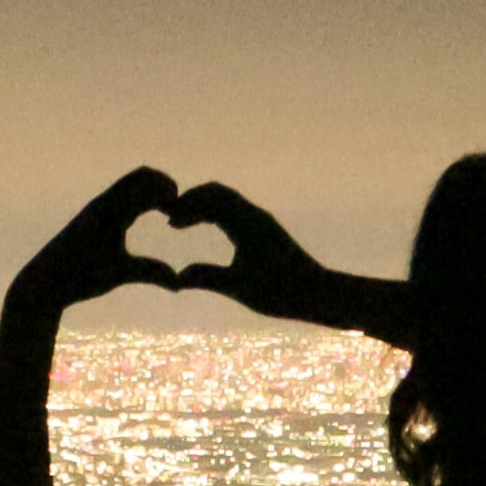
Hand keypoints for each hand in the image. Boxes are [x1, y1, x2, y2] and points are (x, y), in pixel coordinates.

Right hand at [11, 167, 182, 310]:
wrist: (49, 285)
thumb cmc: (83, 278)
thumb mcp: (125, 272)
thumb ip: (150, 272)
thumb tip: (177, 282)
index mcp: (116, 213)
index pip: (145, 189)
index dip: (167, 194)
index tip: (181, 212)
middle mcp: (108, 204)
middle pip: (141, 177)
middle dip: (165, 183)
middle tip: (182, 201)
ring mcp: (99, 207)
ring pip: (132, 180)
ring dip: (157, 184)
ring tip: (174, 200)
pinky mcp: (93, 214)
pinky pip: (120, 193)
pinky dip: (143, 194)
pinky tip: (159, 209)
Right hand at [165, 181, 335, 322]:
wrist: (318, 292)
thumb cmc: (281, 292)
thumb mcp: (239, 288)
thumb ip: (206, 278)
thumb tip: (176, 278)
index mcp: (247, 224)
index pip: (210, 201)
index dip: (185, 207)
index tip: (167, 222)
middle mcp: (254, 215)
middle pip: (216, 193)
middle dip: (190, 201)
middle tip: (168, 216)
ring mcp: (261, 220)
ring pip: (226, 200)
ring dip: (202, 206)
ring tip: (180, 223)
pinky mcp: (265, 229)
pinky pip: (234, 210)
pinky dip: (215, 213)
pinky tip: (205, 227)